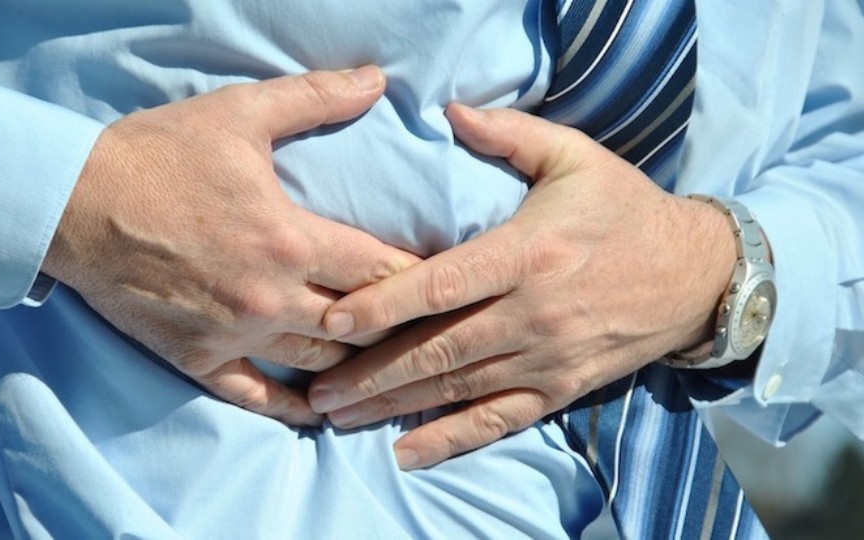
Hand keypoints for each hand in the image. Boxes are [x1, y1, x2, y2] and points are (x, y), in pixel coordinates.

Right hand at [42, 67, 417, 425]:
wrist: (75, 202)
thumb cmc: (159, 155)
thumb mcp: (240, 114)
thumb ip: (315, 98)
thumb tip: (376, 80)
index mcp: (290, 240)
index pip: (380, 269)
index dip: (419, 276)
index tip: (444, 280)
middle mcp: (271, 297)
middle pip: (360, 324)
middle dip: (397, 324)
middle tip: (426, 325)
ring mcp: (235, 335)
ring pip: (320, 363)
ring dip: (358, 365)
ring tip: (389, 363)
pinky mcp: (199, 359)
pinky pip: (257, 397)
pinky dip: (294, 408)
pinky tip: (322, 412)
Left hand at [309, 104, 735, 467]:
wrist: (696, 274)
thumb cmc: (624, 210)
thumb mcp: (575, 157)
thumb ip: (510, 136)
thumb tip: (449, 111)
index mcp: (528, 253)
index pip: (443, 285)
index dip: (383, 304)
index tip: (332, 321)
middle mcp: (533, 313)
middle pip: (438, 349)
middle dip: (371, 372)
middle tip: (315, 389)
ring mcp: (546, 357)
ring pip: (458, 389)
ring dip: (393, 406)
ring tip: (338, 417)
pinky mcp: (560, 388)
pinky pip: (499, 420)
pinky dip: (451, 439)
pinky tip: (407, 453)